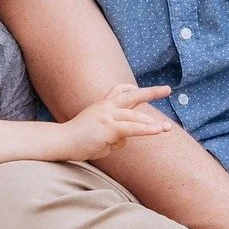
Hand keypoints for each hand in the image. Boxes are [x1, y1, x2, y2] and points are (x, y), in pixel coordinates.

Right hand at [60, 83, 174, 158]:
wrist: (61, 141)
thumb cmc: (78, 141)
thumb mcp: (99, 134)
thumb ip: (113, 135)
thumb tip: (122, 140)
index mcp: (103, 106)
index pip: (119, 91)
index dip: (132, 89)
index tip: (141, 87)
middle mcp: (106, 106)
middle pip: (132, 95)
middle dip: (151, 92)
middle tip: (167, 89)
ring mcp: (107, 115)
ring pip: (134, 117)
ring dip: (152, 123)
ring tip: (167, 128)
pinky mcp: (108, 127)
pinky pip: (132, 128)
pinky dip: (146, 129)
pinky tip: (158, 130)